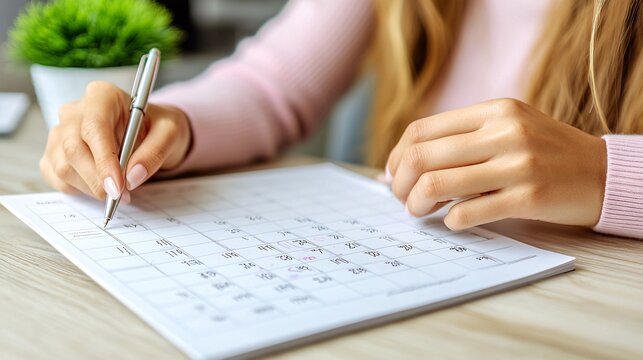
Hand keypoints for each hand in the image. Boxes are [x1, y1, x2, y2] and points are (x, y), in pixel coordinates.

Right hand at [40, 81, 191, 200]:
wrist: (148, 133)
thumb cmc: (157, 127)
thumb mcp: (170, 133)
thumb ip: (155, 152)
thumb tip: (132, 177)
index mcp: (102, 95)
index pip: (94, 127)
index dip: (104, 159)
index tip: (118, 185)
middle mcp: (75, 111)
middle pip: (73, 148)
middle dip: (97, 179)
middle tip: (121, 195)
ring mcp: (60, 132)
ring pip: (63, 166)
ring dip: (91, 187)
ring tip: (119, 191)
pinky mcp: (54, 153)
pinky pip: (57, 177)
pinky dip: (80, 189)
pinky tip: (102, 186)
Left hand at [386, 98, 606, 229]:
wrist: (602, 173)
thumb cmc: (545, 151)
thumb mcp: (508, 127)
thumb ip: (462, 139)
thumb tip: (399, 166)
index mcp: (494, 110)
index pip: (421, 130)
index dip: (396, 156)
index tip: (392, 175)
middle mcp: (504, 132)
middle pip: (422, 156)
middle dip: (400, 183)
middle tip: (402, 198)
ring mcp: (517, 164)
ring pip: (437, 183)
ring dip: (417, 203)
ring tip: (419, 211)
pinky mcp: (529, 197)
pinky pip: (468, 212)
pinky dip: (451, 220)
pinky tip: (454, 221)